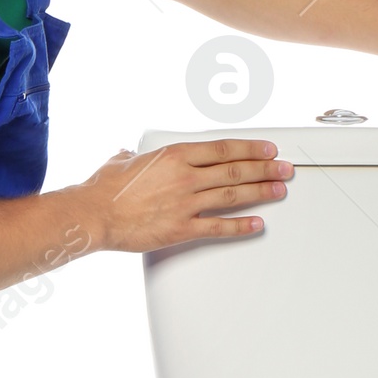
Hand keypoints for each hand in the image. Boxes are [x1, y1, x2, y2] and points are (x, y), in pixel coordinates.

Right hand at [79, 139, 291, 251]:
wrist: (93, 215)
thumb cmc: (104, 190)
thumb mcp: (121, 162)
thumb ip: (131, 157)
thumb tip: (127, 154)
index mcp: (174, 156)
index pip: (223, 149)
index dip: (251, 148)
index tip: (268, 149)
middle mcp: (185, 177)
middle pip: (235, 171)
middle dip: (265, 169)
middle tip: (284, 169)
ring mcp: (185, 203)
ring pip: (232, 196)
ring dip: (260, 192)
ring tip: (278, 190)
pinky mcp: (181, 229)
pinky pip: (217, 227)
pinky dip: (240, 226)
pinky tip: (256, 224)